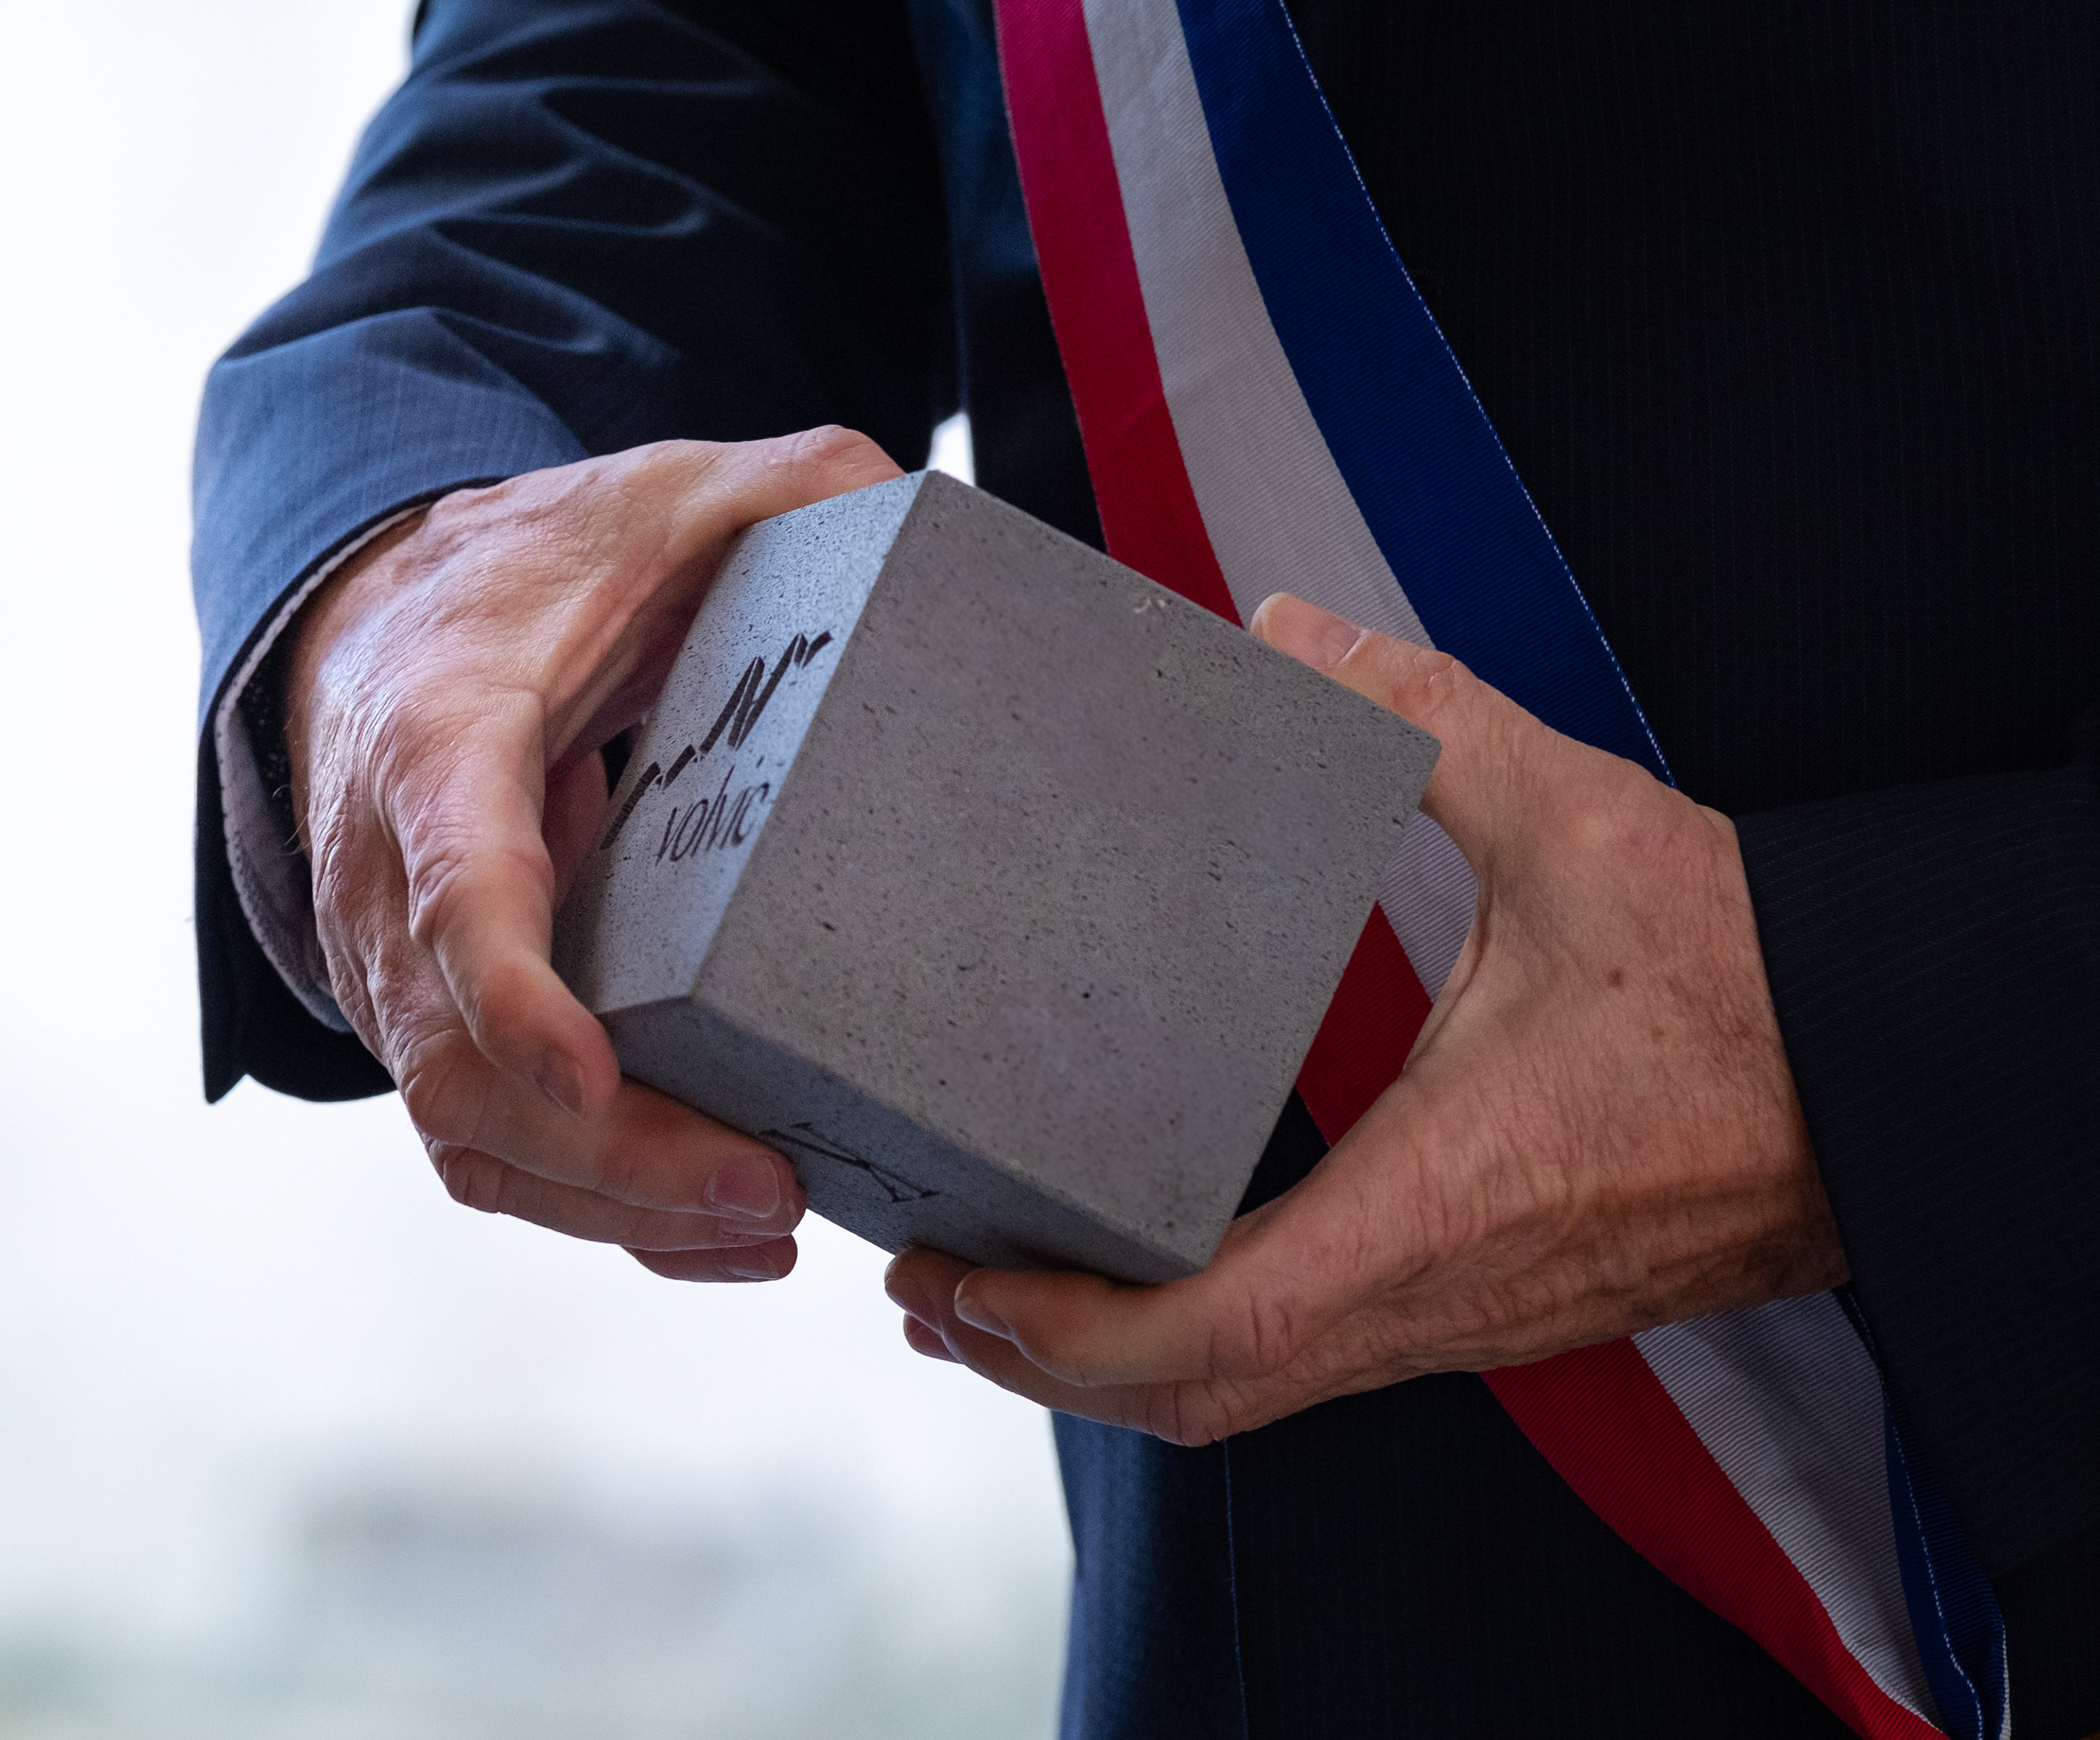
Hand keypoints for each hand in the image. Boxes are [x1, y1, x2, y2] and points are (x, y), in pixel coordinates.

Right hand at [286, 429, 903, 1281]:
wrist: (371, 627)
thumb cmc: (525, 574)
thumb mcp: (652, 499)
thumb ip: (785, 491)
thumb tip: (915, 510)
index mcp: (436, 744)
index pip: (449, 889)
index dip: (510, 995)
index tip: (593, 1078)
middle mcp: (389, 886)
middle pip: (461, 1069)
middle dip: (610, 1155)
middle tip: (768, 1189)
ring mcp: (401, 977)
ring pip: (471, 1138)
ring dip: (613, 1208)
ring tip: (769, 1228)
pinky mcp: (437, 1029)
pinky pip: (495, 1151)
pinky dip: (599, 1210)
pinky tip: (723, 1235)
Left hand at [886, 593, 1846, 1438]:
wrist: (1893, 1080)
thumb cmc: (1749, 981)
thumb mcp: (1578, 823)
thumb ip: (1423, 718)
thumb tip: (1289, 630)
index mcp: (1436, 1203)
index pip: (1210, 1332)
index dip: (1063, 1332)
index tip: (956, 1284)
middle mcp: (1434, 1294)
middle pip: (1196, 1398)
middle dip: (1040, 1361)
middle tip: (924, 1287)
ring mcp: (1460, 1316)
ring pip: (1250, 1398)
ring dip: (1110, 1368)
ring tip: (994, 1300)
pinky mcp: (1479, 1302)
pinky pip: (1308, 1363)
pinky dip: (1196, 1349)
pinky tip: (1143, 1283)